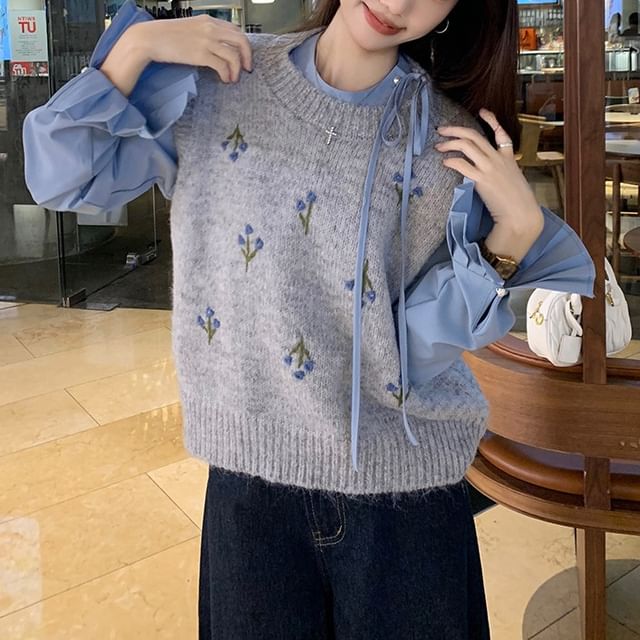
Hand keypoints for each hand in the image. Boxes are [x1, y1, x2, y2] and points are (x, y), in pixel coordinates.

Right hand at [128, 16, 252, 82]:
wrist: (150, 38)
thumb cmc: (167, 36)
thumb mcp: (191, 29)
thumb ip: (206, 34)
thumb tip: (217, 48)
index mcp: (209, 20)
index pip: (236, 30)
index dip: (243, 45)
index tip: (244, 56)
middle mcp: (211, 28)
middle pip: (241, 40)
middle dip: (247, 56)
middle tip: (247, 69)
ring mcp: (206, 41)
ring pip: (234, 55)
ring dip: (237, 70)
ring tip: (233, 78)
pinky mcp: (201, 54)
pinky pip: (222, 66)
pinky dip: (227, 75)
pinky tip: (225, 80)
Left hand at [435, 108, 544, 240]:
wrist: (520, 214)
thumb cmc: (517, 202)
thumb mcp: (513, 180)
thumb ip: (502, 172)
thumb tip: (488, 172)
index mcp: (508, 157)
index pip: (501, 133)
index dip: (491, 120)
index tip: (481, 111)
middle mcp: (498, 158)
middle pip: (474, 135)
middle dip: (455, 129)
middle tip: (441, 130)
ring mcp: (490, 167)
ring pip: (466, 145)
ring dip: (449, 143)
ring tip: (438, 146)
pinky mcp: (481, 179)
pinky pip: (462, 164)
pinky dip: (451, 160)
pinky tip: (445, 162)